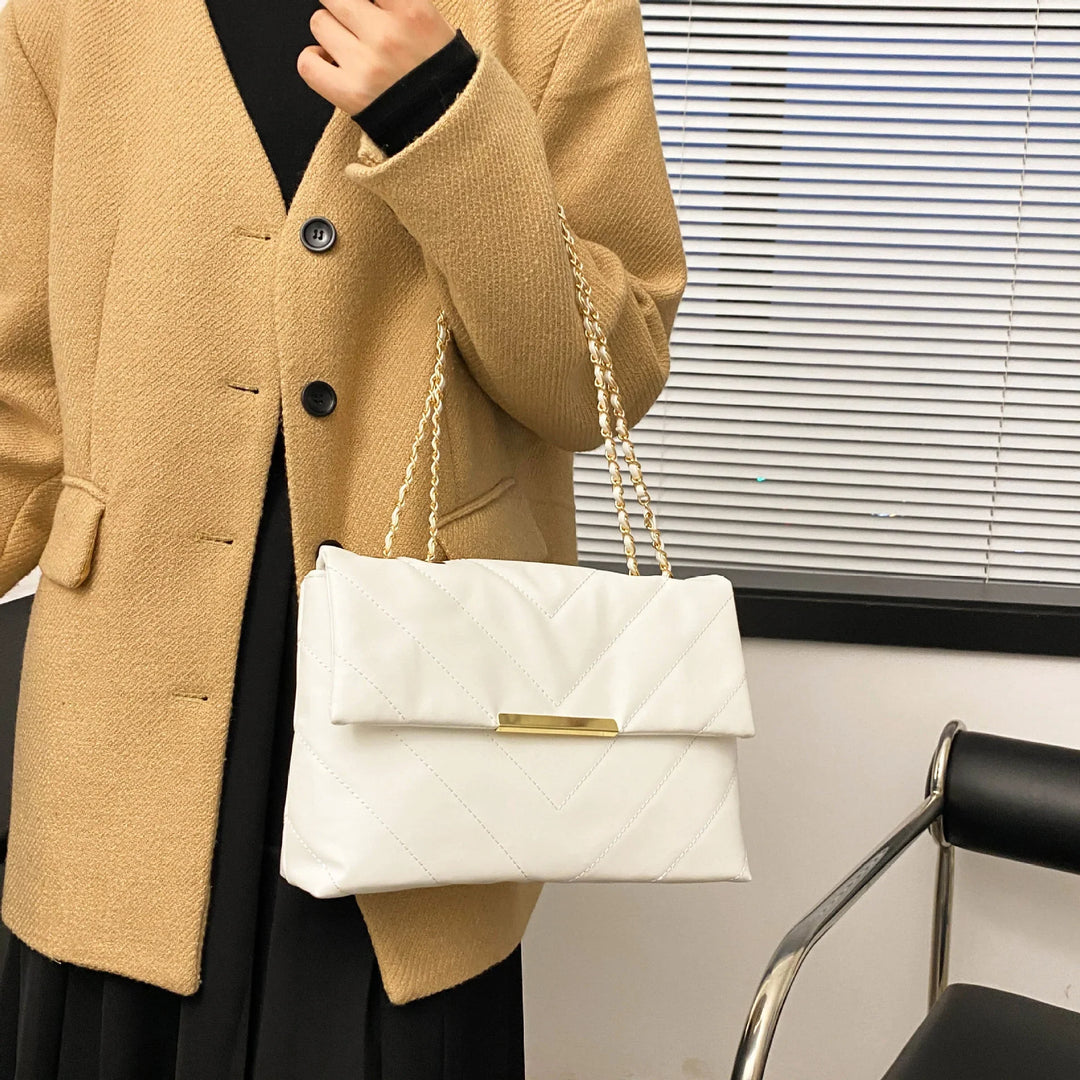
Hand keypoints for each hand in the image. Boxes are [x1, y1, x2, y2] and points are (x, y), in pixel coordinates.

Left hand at [297, 0, 456, 113]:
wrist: (449, 125)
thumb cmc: (442, 74)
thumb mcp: (435, 25)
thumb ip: (397, 4)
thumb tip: (368, 2)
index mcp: (412, 11)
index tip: (365, 7)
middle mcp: (386, 34)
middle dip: (343, 7)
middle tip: (355, 22)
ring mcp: (365, 65)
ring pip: (319, 23)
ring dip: (330, 32)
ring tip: (349, 47)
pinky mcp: (349, 93)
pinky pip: (307, 63)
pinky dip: (313, 60)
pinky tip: (328, 62)